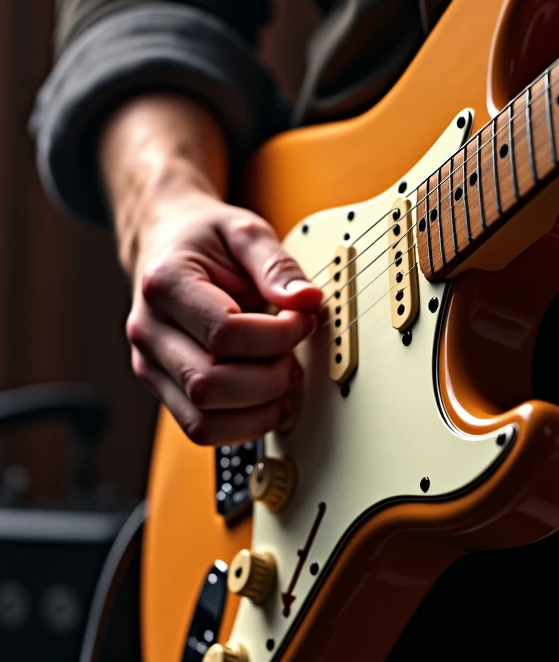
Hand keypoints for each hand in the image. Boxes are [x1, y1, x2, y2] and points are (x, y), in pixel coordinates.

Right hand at [100, 94, 321, 446]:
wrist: (166, 241)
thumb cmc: (203, 239)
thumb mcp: (244, 232)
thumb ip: (276, 264)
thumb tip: (306, 300)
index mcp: (164, 284)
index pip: (223, 333)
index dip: (276, 336)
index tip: (301, 320)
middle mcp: (148, 331)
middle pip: (209, 385)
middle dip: (268, 378)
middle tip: (292, 354)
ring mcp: (151, 365)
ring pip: (202, 420)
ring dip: (257, 410)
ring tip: (280, 376)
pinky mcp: (163, 388)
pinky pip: (200, 428)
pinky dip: (242, 425)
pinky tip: (265, 399)